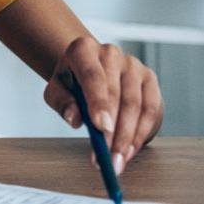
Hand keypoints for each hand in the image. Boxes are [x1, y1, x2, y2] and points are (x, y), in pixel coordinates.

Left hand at [43, 36, 163, 174]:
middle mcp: (110, 52)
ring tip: (117, 160)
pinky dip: (141, 133)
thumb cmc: (71, 82)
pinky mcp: (149, 78)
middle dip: (112, 129)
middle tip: (106, 156)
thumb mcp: (57, 90)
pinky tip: (130, 150)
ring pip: (135, 104)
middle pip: (115, 93)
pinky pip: (151, 109)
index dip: (98, 102)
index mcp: (83, 49)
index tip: (101, 128)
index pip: (92, 74)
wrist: (90, 72)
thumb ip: (62, 102)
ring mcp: (132, 64)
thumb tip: (75, 118)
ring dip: (127, 137)